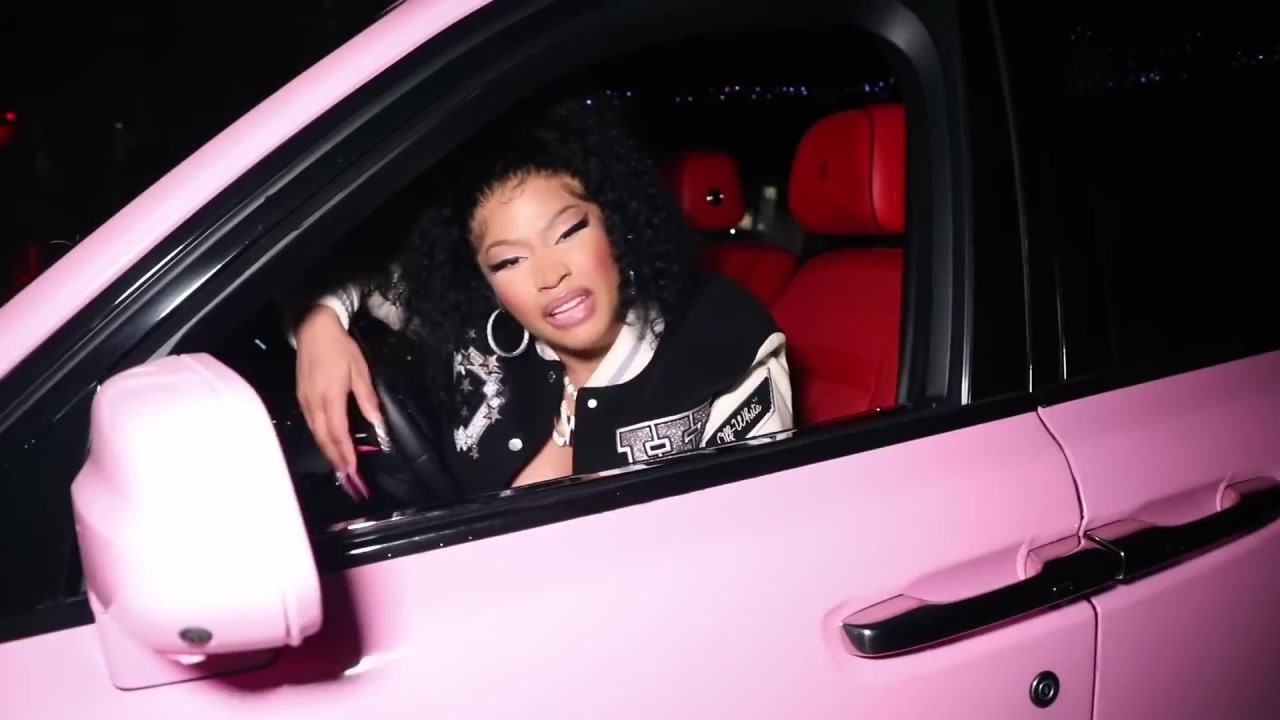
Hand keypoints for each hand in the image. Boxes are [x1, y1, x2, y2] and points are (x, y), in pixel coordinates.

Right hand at [295, 305, 382, 498]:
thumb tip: (377, 422)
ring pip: (315, 432)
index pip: (338, 433)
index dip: (345, 453)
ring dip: (327, 450)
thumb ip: (367, 398)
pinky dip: (320, 436)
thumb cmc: (340, 348)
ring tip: (338, 464)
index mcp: (331, 397)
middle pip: (324, 437)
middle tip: (346, 475)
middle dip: (335, 458)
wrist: (313, 329)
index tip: (352, 469)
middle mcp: (314, 403)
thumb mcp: (359, 370)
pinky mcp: (301, 396)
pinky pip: (311, 423)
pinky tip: (326, 442)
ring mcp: (305, 400)